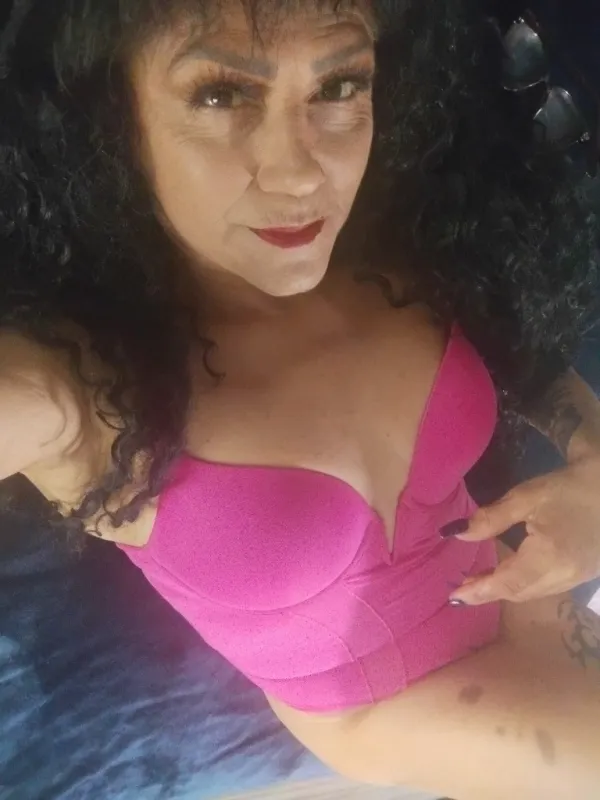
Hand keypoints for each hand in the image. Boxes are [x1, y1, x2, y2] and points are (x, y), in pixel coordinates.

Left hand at [448, 455, 599, 604]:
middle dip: (489, 591)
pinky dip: (525, 584)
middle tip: (462, 587)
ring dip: (507, 590)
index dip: (478, 592)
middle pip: (520, 593)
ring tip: (481, 580)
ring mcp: (578, 578)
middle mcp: (564, 576)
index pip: (506, 584)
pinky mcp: (585, 573)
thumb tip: (456, 533)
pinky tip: (513, 572)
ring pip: (534, 592)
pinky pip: (548, 586)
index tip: (453, 598)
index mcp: (549, 558)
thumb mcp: (526, 497)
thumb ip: (490, 518)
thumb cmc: (571, 487)